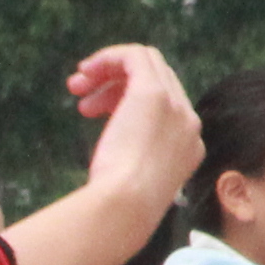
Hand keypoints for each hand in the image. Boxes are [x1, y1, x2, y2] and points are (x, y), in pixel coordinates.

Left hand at [68, 43, 201, 206]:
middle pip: (156, 81)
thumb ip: (132, 165)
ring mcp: (174, 105)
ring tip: (76, 88)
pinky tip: (85, 70)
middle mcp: (188, 121)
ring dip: (107, 72)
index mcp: (188, 146)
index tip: (93, 112)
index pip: (164, 104)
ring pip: (146, 65)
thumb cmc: (119, 207)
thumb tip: (111, 169)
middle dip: (114, 83)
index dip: (125, 100)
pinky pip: (134, 56)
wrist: (125, 208)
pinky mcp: (153, 93)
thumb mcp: (130, 185)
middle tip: (79, 96)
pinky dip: (109, 58)